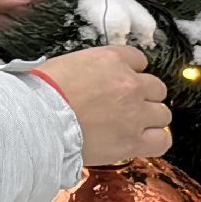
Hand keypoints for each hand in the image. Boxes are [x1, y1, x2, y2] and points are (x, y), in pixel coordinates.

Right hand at [36, 46, 171, 165]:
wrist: (38, 121)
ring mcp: (135, 112)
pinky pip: (162, 140)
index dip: (131, 72)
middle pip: (156, 87)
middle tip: (126, 107)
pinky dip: (155, 141)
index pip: (138, 59)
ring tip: (131, 127)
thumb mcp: (64, 65)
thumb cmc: (40, 94)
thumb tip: (88, 80)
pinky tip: (142, 141)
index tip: (122, 82)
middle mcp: (129, 83)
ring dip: (150, 119)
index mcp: (111, 59)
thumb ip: (87, 70)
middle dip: (143, 97)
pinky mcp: (133, 140)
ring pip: (163, 114)